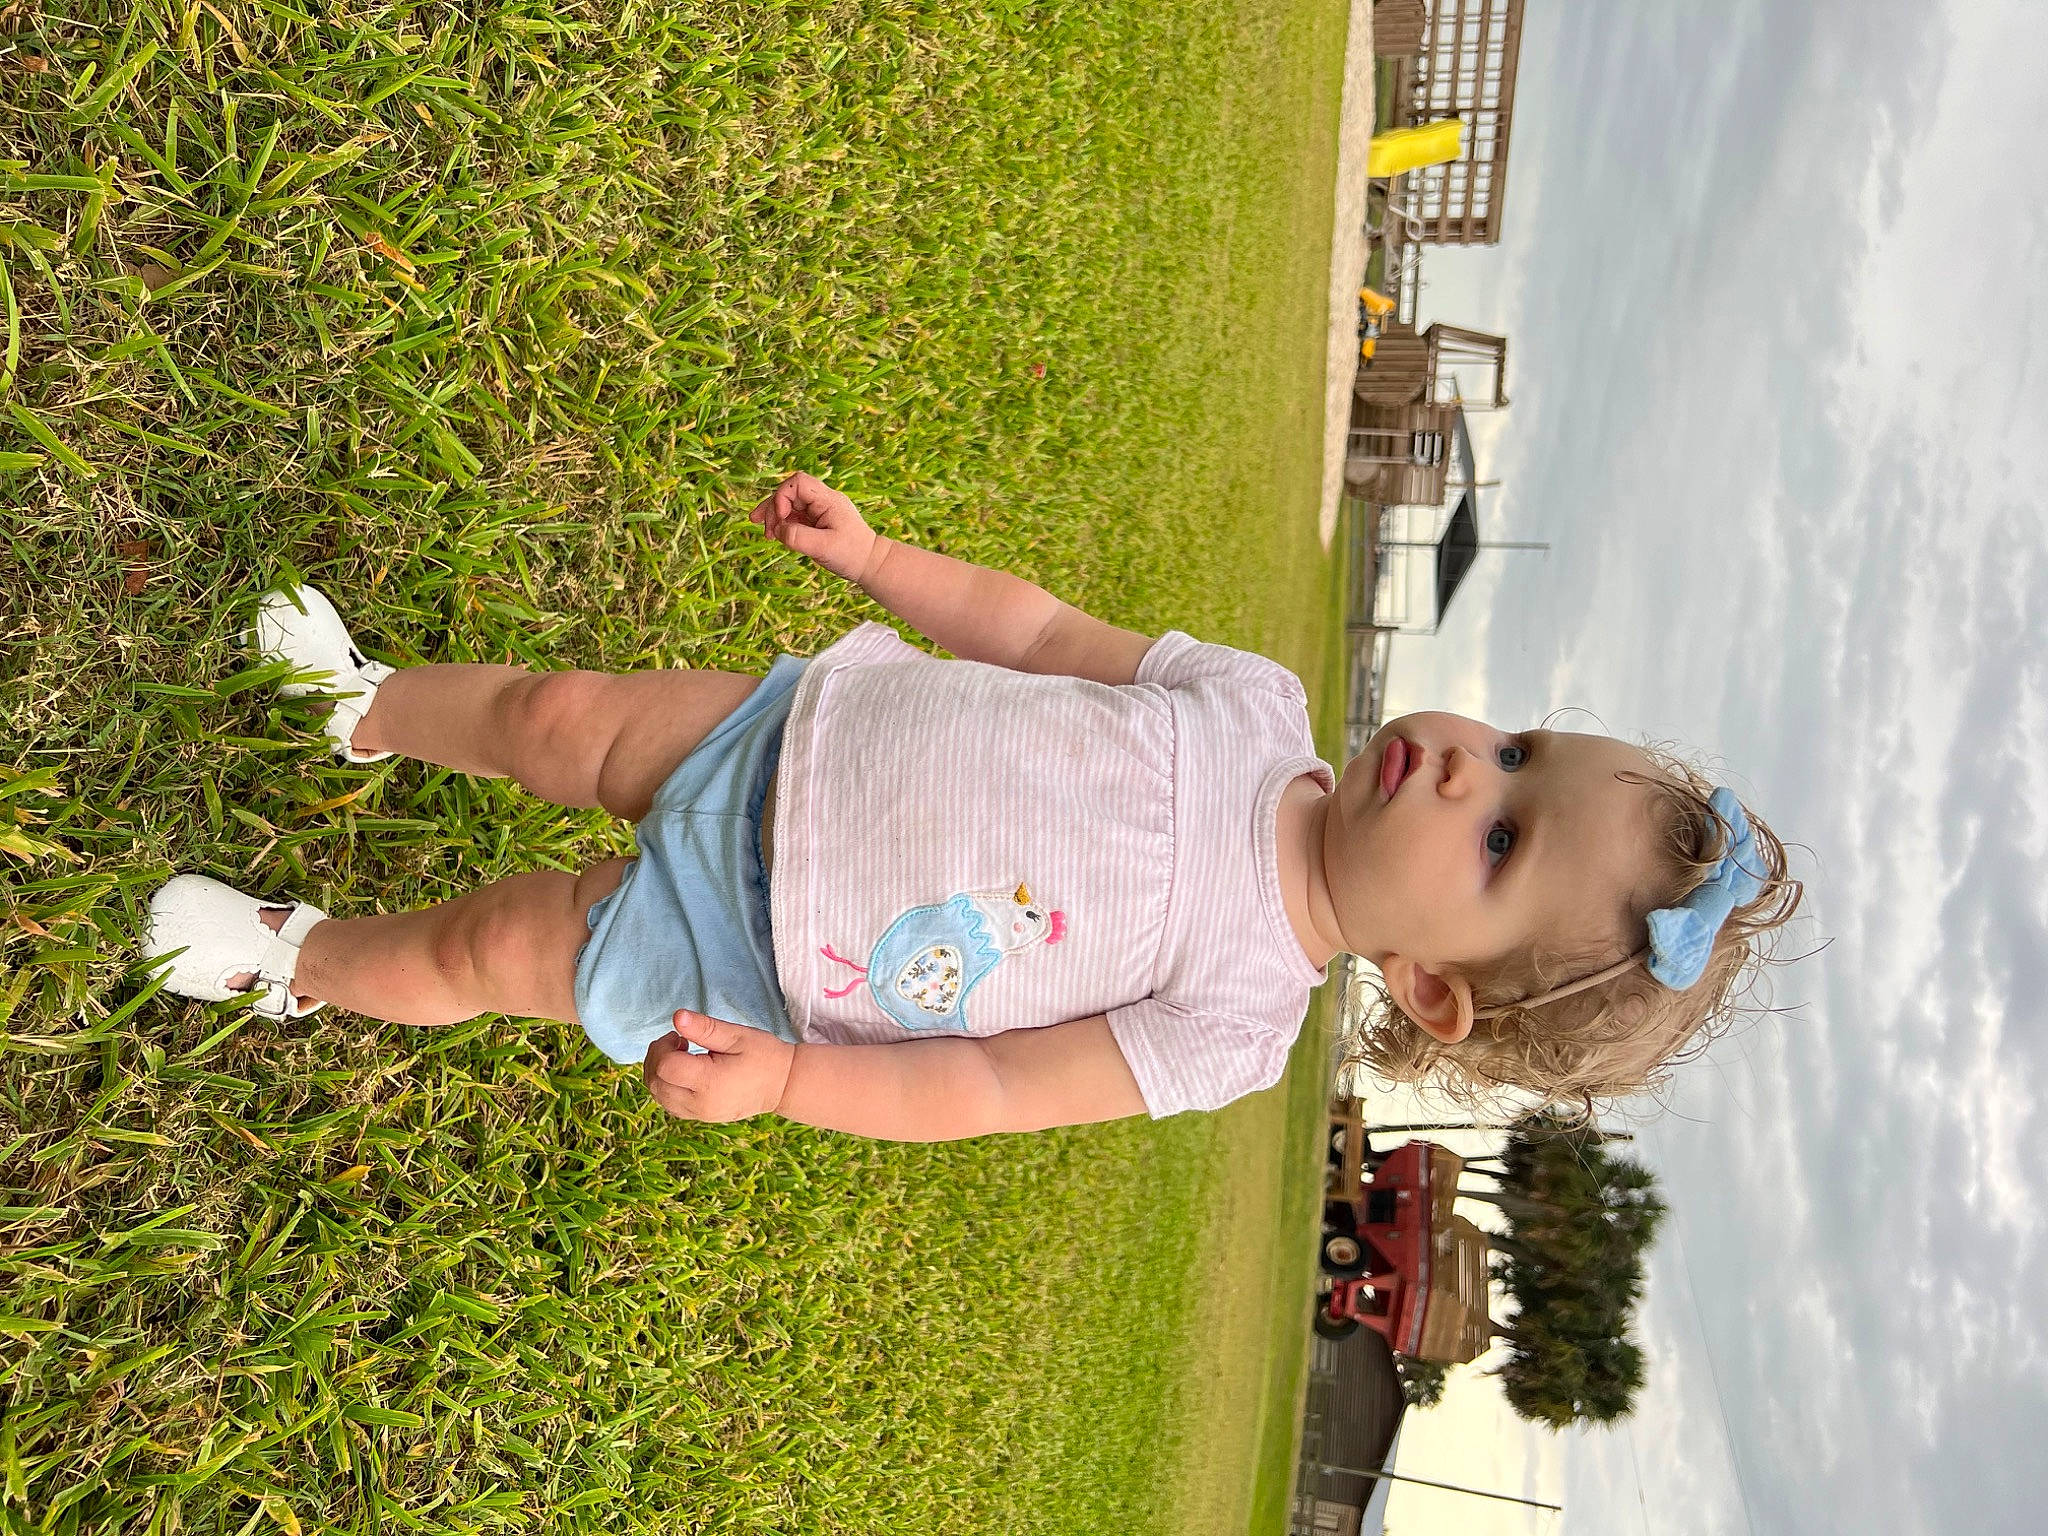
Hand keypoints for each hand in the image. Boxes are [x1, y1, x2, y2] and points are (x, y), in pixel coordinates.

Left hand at [641, 1011, 796, 1123]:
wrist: (783, 1086)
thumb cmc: (763, 1055)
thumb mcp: (737, 1036)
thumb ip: (706, 1028)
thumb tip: (677, 1017)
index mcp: (709, 1083)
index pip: (666, 1067)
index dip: (664, 1047)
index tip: (681, 1036)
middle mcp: (700, 1104)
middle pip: (656, 1083)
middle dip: (656, 1057)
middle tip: (679, 1041)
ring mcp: (699, 1114)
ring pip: (658, 1095)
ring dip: (659, 1072)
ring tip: (681, 1055)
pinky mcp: (700, 1116)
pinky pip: (668, 1103)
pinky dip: (666, 1085)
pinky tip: (684, 1071)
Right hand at [749, 472, 880, 582]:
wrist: (870, 563)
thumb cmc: (852, 554)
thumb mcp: (823, 547)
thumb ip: (798, 537)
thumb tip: (779, 530)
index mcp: (828, 500)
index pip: (798, 482)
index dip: (783, 496)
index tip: (782, 519)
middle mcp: (823, 501)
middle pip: (790, 493)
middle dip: (773, 508)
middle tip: (764, 530)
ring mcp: (819, 510)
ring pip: (790, 504)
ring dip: (775, 516)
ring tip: (764, 533)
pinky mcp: (817, 521)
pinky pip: (795, 516)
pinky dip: (783, 524)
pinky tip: (774, 534)